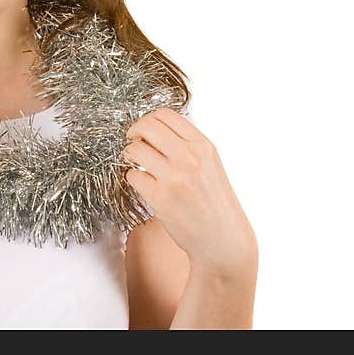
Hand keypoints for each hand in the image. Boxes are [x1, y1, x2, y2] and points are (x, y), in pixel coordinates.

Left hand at [122, 108, 256, 277]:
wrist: (223, 239)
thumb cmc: (213, 201)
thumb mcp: (210, 164)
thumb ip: (187, 144)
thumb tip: (154, 126)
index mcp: (203, 145)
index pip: (165, 115)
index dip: (148, 120)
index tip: (144, 131)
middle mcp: (190, 157)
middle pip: (146, 126)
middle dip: (133, 133)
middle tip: (133, 143)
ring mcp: (174, 177)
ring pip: (134, 150)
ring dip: (130, 155)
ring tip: (137, 165)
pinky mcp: (160, 198)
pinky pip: (132, 176)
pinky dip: (133, 178)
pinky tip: (143, 184)